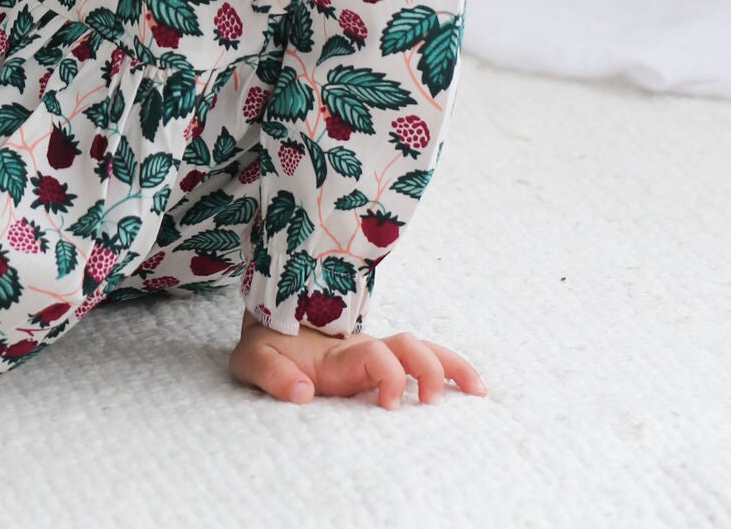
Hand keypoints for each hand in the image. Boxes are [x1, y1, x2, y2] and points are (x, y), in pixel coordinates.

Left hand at [230, 315, 488, 407]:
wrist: (269, 324)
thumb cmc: (265, 345)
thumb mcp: (253, 358)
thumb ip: (271, 372)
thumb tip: (301, 392)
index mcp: (338, 353)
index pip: (376, 355)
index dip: (389, 375)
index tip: (388, 405)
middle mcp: (365, 351)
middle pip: (409, 346)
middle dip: (429, 369)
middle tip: (432, 402)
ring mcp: (377, 356)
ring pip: (422, 349)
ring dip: (451, 366)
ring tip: (477, 391)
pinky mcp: (381, 367)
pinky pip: (422, 362)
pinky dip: (450, 370)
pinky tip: (473, 388)